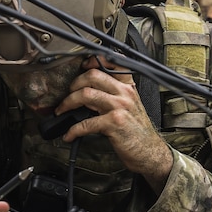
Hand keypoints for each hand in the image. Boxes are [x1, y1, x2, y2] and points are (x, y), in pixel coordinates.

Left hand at [55, 55, 173, 193]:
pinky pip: (86, 123)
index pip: (112, 64)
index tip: (82, 67)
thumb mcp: (130, 106)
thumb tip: (88, 89)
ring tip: (62, 110)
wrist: (149, 151)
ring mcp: (120, 107)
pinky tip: (70, 134)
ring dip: (68, 102)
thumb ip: (114, 94)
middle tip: (68, 94)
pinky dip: (73, 130)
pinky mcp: (113, 123)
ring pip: (86, 94)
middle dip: (74, 84)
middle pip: (93, 75)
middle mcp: (124, 94)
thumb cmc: (137, 131)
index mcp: (128, 87)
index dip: (93, 61)